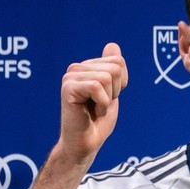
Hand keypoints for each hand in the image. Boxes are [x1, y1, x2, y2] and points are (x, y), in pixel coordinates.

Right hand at [58, 42, 127, 161]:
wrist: (86, 143)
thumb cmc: (98, 121)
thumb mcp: (112, 92)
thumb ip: (112, 69)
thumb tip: (112, 45)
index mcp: (86, 67)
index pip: (118, 61)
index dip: (121, 84)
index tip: (108, 97)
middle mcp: (76, 68)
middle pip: (115, 67)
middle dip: (116, 90)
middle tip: (101, 105)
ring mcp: (70, 77)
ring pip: (107, 77)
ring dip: (108, 98)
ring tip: (95, 108)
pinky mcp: (68, 87)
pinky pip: (97, 87)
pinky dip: (102, 103)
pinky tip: (92, 112)